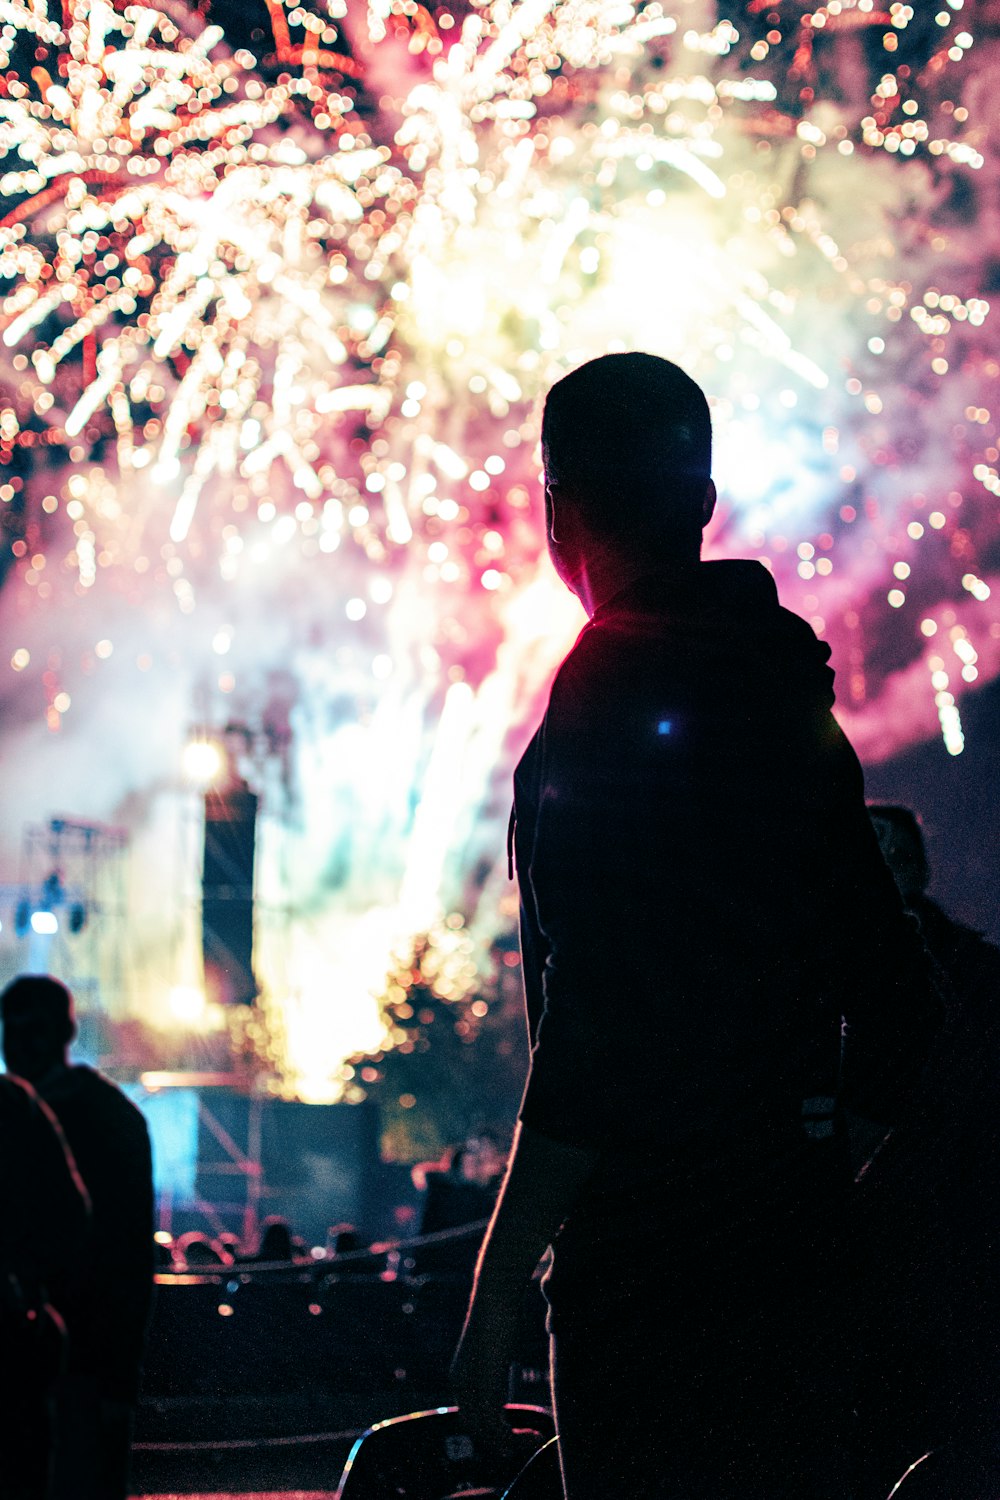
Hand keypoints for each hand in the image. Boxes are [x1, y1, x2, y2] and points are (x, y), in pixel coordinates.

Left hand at [450, 1297, 521, 1467]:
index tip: (513, 1432)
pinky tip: (534, 1434)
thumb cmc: (501, 1311)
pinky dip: (514, 1437)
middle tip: (524, 1442)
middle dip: (498, 1440)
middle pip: (474, 1427)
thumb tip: (507, 1361)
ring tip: (533, 1440)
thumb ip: (496, 1363)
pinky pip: (495, 1425)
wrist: (496, 1295)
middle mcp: (460, 1384)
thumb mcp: (496, 1345)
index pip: (470, 1415)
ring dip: (510, 1442)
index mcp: (460, 1376)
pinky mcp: (486, 1385)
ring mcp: (471, 1386)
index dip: (490, 1428)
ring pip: (485, 1431)